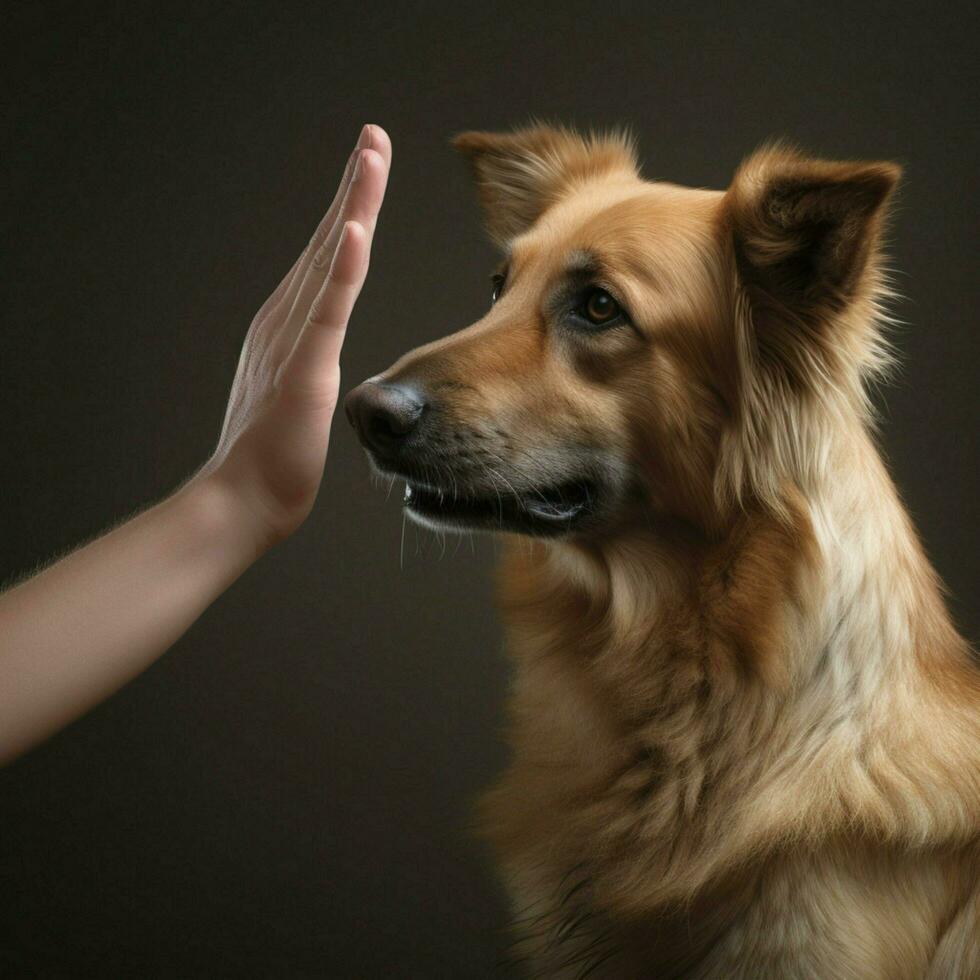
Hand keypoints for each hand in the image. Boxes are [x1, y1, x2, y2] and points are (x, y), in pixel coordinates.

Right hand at [200, 124, 390, 544]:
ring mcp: (293, 339)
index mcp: (290, 323)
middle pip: (329, 241)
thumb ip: (312, 359)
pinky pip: (328, 310)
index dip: (351, 207)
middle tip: (374, 136)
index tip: (370, 164)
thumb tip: (324, 349)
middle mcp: (286, 317)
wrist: (243, 498)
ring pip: (330, 261)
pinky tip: (358, 229)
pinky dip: (344, 268)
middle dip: (354, 186)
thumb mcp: (301, 391)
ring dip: (353, 205)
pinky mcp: (303, 367)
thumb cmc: (274, 454)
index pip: (329, 256)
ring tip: (371, 157)